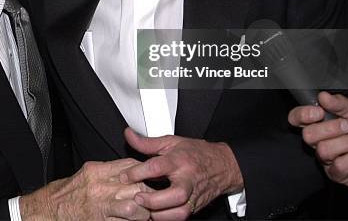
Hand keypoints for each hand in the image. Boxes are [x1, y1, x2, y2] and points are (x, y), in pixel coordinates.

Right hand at [20, 158, 152, 219]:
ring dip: (144, 213)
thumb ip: (106, 171)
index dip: (144, 171)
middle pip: (135, 185)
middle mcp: (99, 187)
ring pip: (134, 207)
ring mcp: (100, 206)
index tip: (150, 177)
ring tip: (146, 215)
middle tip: (154, 199)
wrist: (47, 211)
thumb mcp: (85, 174)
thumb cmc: (64, 194)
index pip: (129, 165)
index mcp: (96, 171)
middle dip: (148, 193)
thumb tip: (127, 171)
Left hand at [120, 128, 242, 219]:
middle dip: (154, 200)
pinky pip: (181, 218)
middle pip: (175, 194)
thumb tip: (129, 135)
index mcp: (180, 160)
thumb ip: (147, 142)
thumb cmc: (196, 153)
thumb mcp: (171, 142)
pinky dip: (167, 218)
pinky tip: (155, 213)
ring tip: (145, 208)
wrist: (222, 166)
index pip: (158, 166)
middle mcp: (188, 179)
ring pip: (180, 211)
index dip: (139, 172)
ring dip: (160, 213)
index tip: (125, 176)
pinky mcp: (195, 207)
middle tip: (138, 198)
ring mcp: (193, 195)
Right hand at [288, 91, 347, 186]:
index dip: (303, 115)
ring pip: (324, 151)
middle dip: (331, 129)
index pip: (296, 118)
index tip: (319, 112)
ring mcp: (327, 159)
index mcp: (319, 122)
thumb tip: (322, 96)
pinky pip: (339, 166)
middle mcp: (319, 141)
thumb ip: (340, 104)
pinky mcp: (338, 174)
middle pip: (308, 136)